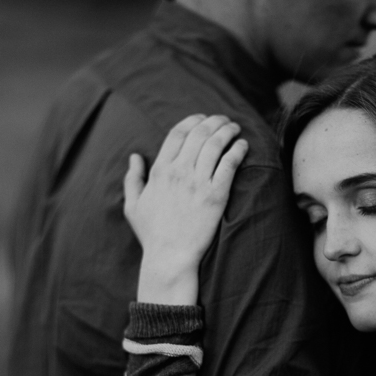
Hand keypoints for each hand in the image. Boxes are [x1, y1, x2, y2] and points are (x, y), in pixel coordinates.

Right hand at [123, 114, 247, 304]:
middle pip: (199, 134)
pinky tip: (243, 145)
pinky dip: (238, 150)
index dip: (192, 121)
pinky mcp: (216, 195)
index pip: (178, 133)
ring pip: (215, 144)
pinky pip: (229, 164)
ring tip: (235, 128)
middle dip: (214, 121)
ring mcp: (198, 182)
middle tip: (224, 120)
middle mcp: (179, 171)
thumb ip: (132, 179)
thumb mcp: (133, 206)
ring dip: (227, 131)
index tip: (202, 118)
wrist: (170, 257)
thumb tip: (134, 157)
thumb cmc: (152, 235)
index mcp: (160, 171)